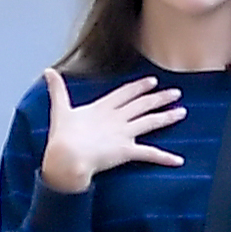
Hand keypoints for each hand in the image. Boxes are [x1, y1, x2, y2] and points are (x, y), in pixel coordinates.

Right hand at [41, 69, 186, 192]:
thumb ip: (57, 90)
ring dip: (167, 117)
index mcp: (102, 107)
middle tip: (176, 93)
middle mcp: (117, 117)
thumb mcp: (60, 109)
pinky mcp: (127, 150)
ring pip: (150, 122)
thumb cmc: (62, 137)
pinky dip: (165, 158)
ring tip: (182, 112)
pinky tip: (179, 160)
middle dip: (160, 97)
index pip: (125, 93)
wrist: (67, 157)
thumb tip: (48, 71)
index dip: (140, 86)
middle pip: (143, 104)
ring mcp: (124, 133)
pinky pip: (150, 154)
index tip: (153, 81)